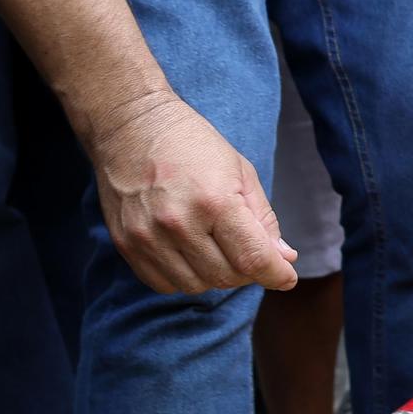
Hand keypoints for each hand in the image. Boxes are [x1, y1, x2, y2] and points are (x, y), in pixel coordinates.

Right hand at [89, 93, 298, 294]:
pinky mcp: (126, 244)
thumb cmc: (193, 146)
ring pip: (195, 286)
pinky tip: (191, 254)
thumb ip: (264, 220)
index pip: (253, 258)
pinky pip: (163, 283)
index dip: (276, 274)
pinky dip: (185, 277)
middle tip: (250, 252)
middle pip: (225, 277)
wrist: (132, 127)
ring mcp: (148, 237)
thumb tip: (284, 258)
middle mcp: (179, 223)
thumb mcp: (241, 173)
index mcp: (215, 201)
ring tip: (219, 249)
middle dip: (247, 272)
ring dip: (215, 276)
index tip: (286, 277)